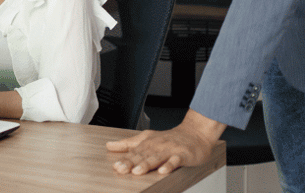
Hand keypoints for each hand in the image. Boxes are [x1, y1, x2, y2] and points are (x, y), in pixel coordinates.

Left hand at [105, 110, 224, 175]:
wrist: (195, 133)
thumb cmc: (170, 139)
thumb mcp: (146, 138)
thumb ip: (127, 143)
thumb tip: (109, 146)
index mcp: (148, 143)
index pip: (134, 153)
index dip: (124, 160)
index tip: (115, 166)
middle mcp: (157, 146)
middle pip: (143, 155)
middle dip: (131, 162)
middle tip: (122, 169)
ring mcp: (170, 150)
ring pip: (157, 158)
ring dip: (147, 164)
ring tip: (137, 171)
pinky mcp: (182, 155)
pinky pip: (175, 161)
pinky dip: (169, 165)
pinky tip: (163, 171)